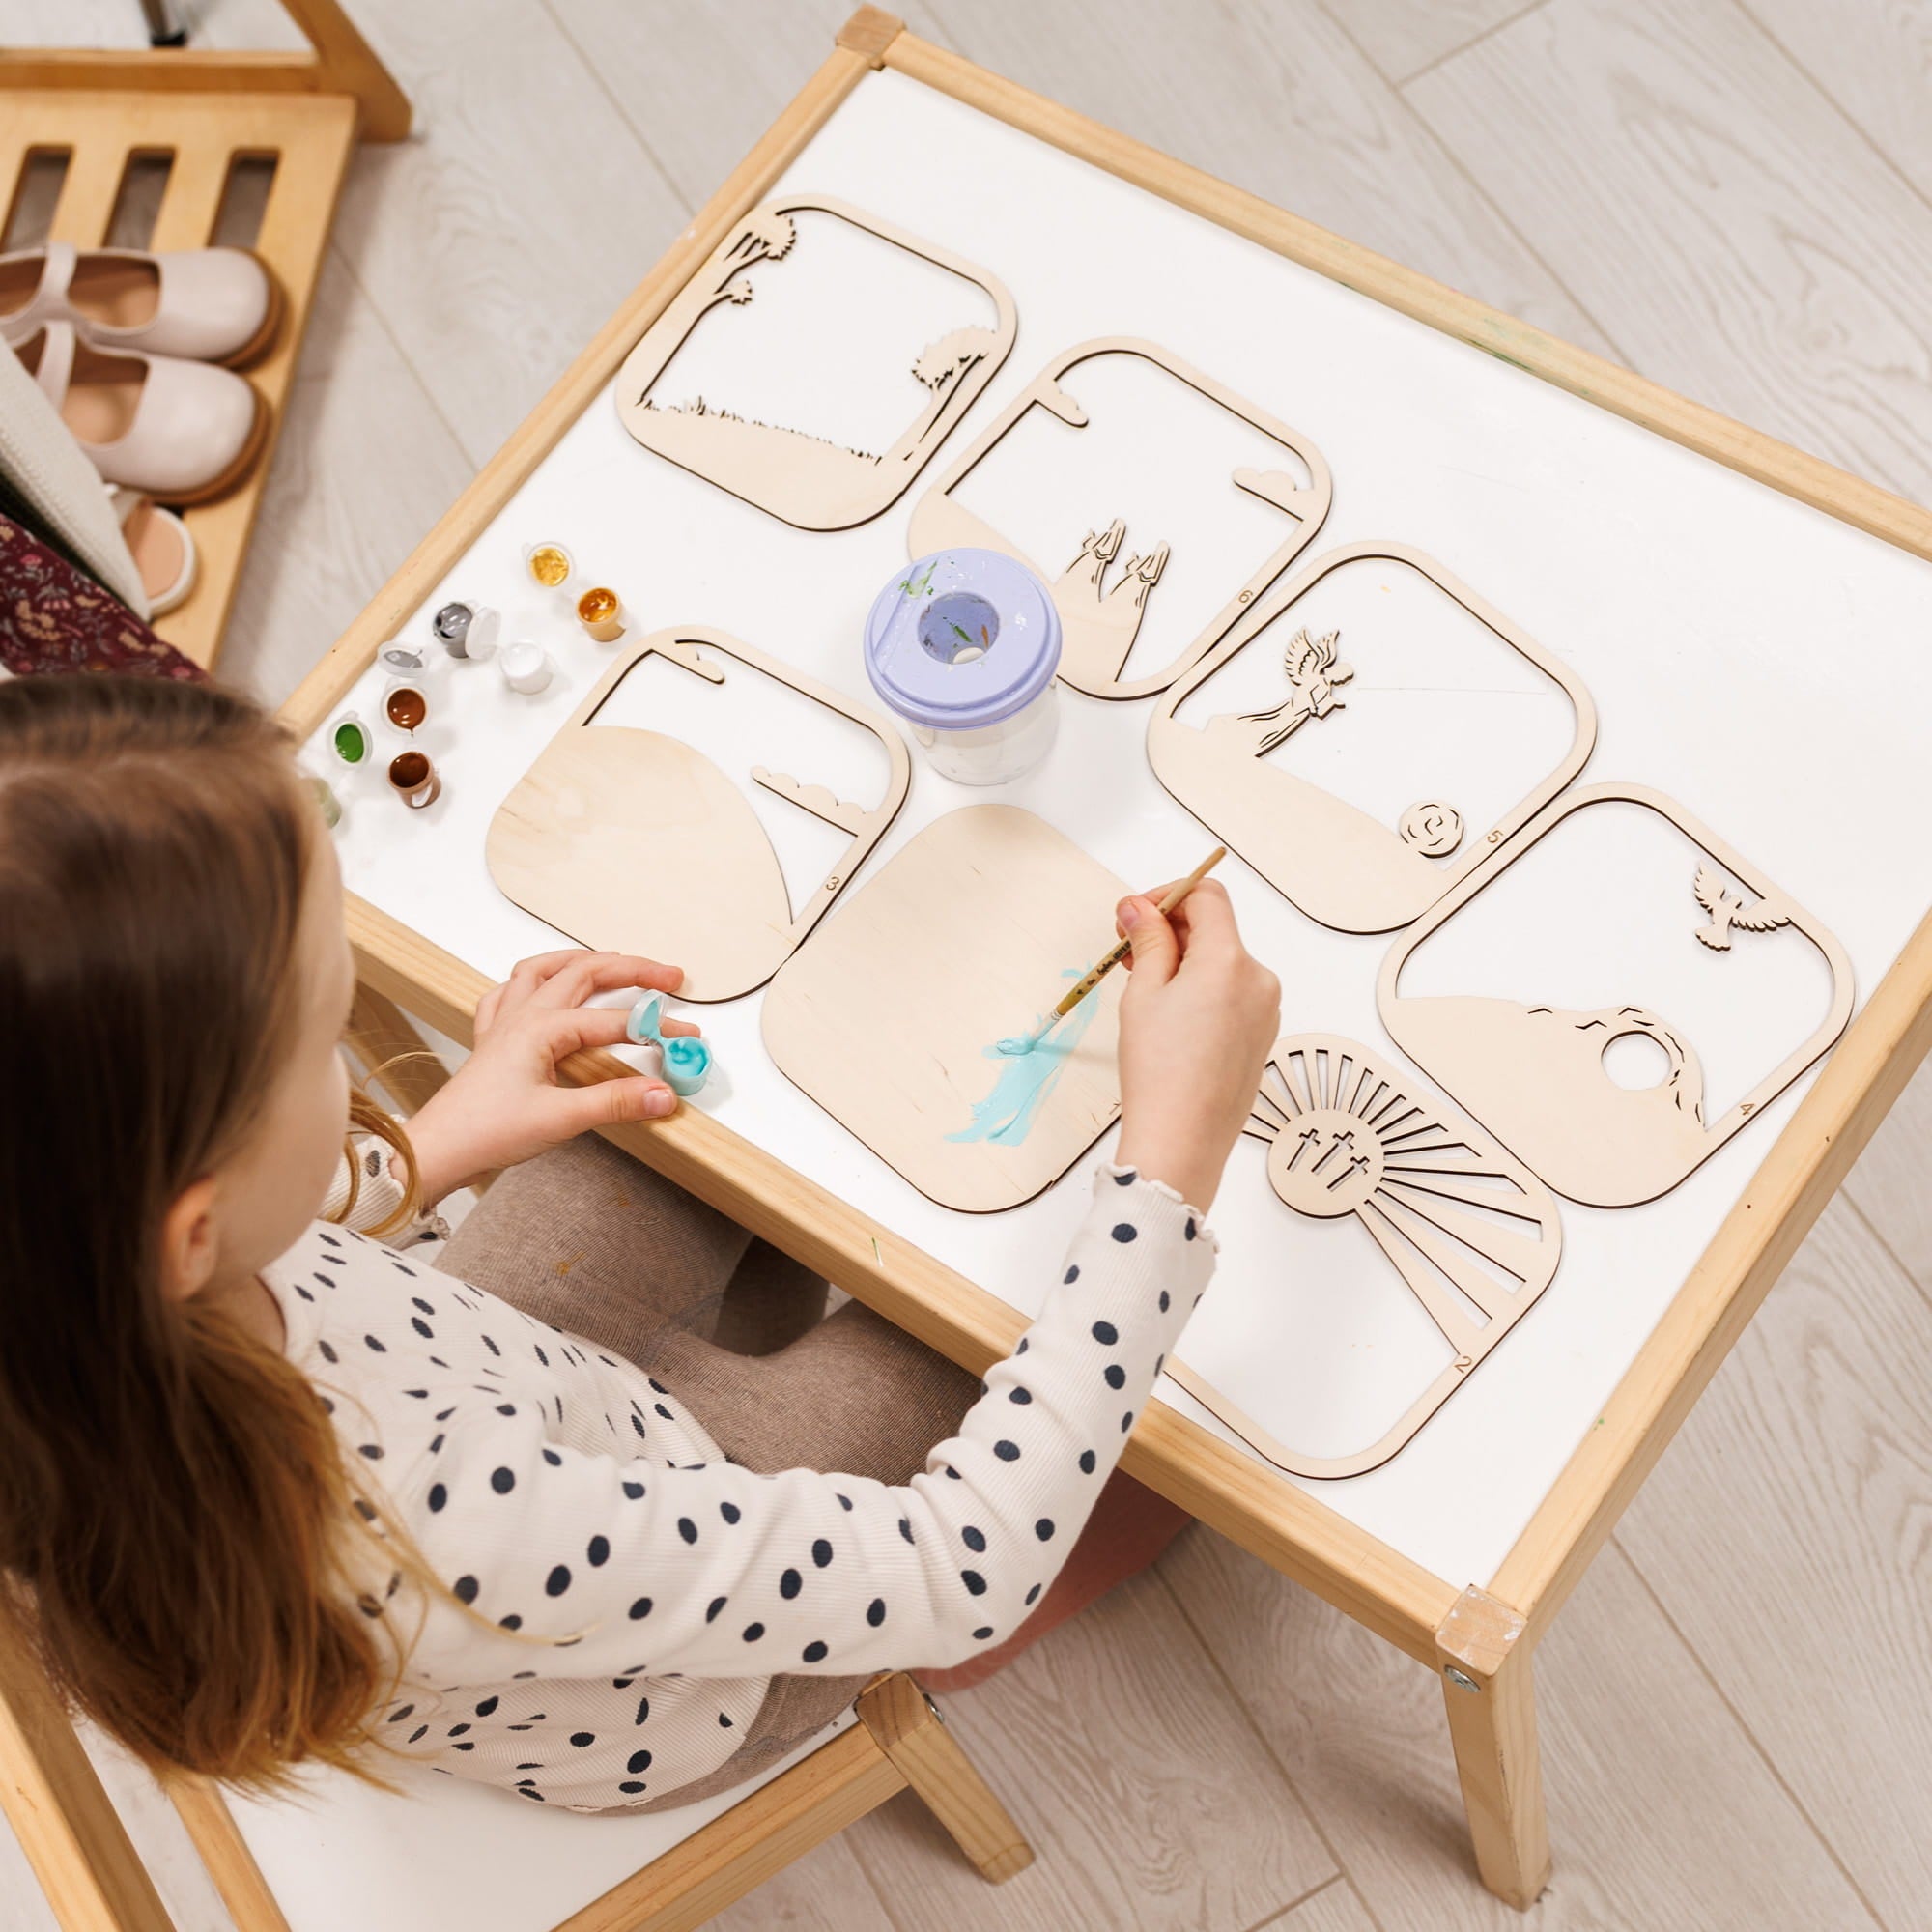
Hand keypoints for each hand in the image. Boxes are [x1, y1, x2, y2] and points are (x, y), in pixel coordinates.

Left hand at [404, 951, 699, 1202]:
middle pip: (585, 973)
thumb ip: (617, 1103)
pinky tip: (543, 985)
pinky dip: (533, 980)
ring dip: (583, 960)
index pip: (614, 1022)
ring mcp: (504, 1023)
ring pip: (545, 969)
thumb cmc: (485, 1131)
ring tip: (613, 959)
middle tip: (669, 975)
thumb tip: (663, 1093)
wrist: (437, 1149)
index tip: (687, 1037)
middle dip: (632, 969)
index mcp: (540, 1028)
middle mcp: (522, 1015)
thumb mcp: (561, 1119)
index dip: (656, 1027)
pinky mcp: (493, 1040)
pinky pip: (510, 992)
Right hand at [1110, 881, 1278, 1211]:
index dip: (1167, 895)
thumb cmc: (1161, 1073)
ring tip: (1143, 986)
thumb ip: (1148, 941)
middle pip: (1216, 929)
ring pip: (1223, 963)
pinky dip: (1202, 988)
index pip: (1207, 898)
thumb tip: (1140, 908)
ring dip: (1184, 961)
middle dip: (1170, 930)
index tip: (1136, 913)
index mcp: (1230, 962)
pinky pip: (1232, 993)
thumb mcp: (1143, 994)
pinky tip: (1169, 1013)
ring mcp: (1266, 1010)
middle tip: (1128, 948)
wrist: (1183, 1140)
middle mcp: (1259, 980)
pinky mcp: (1262, 1035)